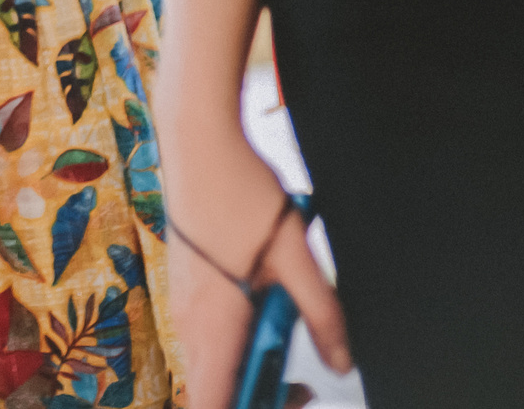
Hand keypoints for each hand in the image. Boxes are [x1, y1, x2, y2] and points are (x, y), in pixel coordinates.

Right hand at [165, 136, 349, 408]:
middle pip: (215, 392)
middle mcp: (189, 322)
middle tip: (302, 383)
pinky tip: (267, 308)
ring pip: (212, 365)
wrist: (196, 141)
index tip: (290, 403)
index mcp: (215, 323)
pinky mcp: (185, 288)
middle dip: (260, 395)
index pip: (212, 404)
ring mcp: (182, 305)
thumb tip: (341, 360)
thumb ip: (322, 314)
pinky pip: (207, 338)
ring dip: (250, 367)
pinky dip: (237, 342)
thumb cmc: (238, 189)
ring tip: (289, 337)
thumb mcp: (295, 254)